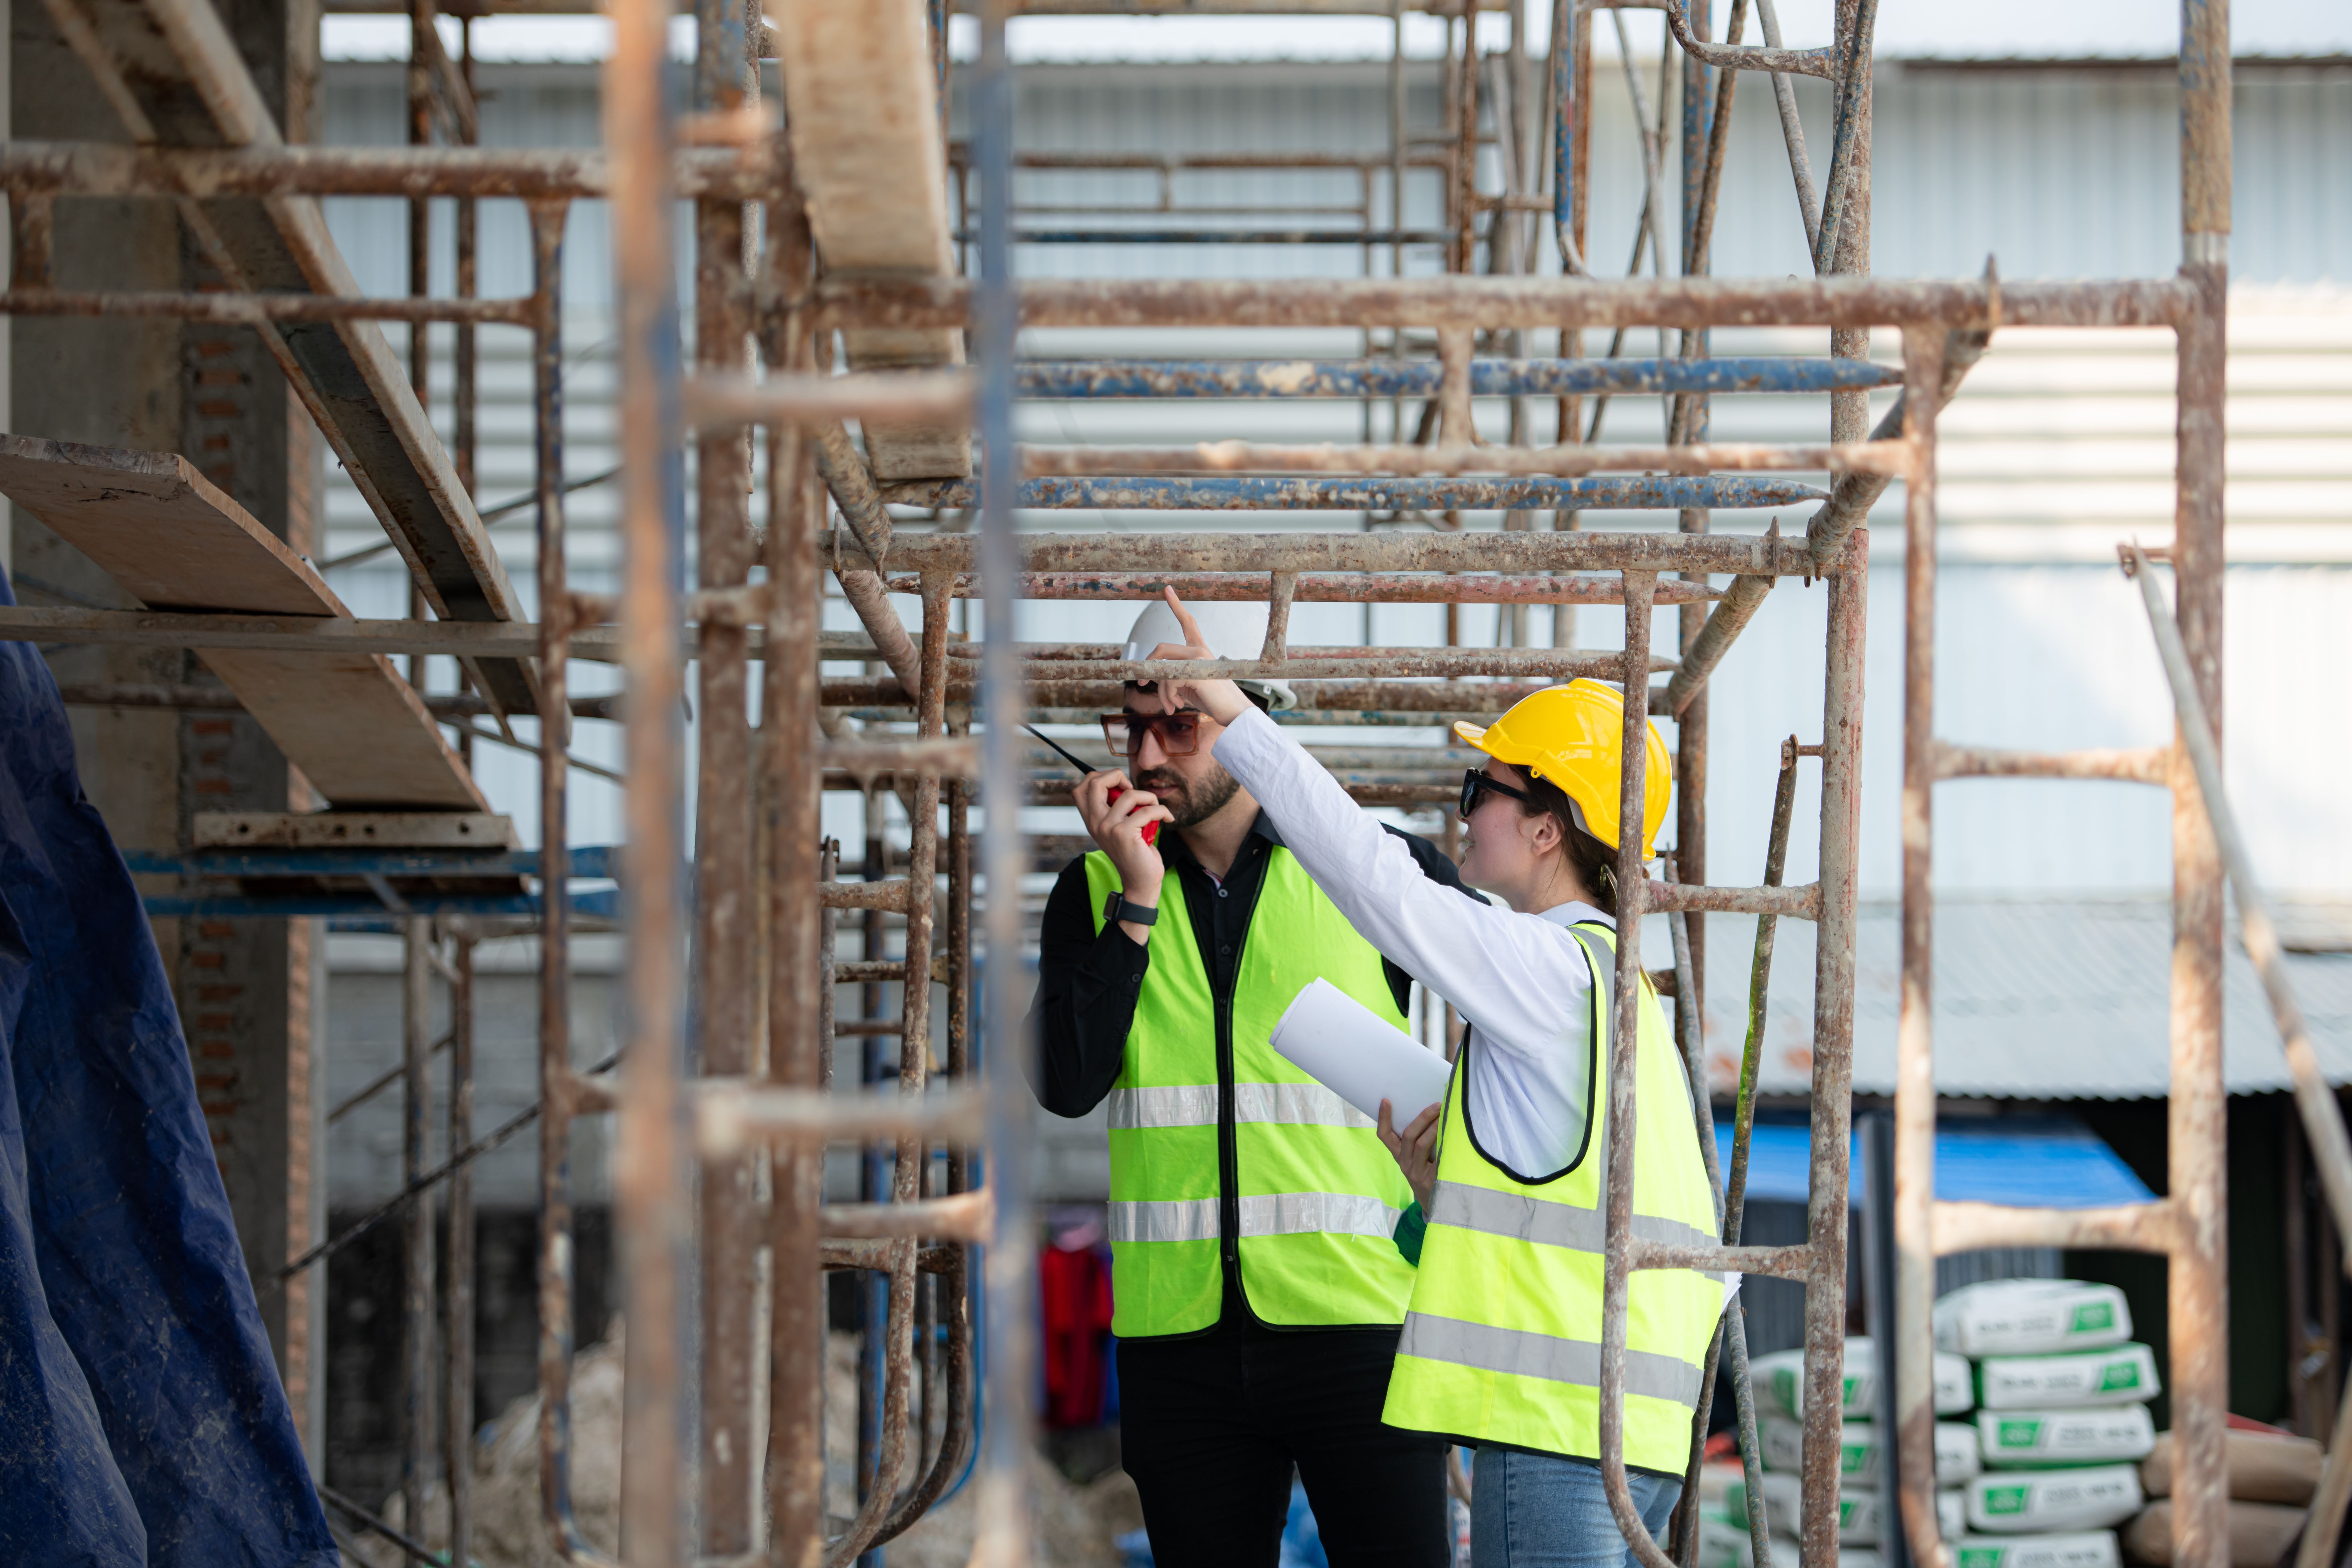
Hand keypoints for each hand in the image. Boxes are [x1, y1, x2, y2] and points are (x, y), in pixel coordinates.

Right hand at [1074, 766, 1171, 912]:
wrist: (1141, 882)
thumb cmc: (1135, 852)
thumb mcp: (1119, 828)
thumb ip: (1114, 809)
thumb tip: (1124, 786)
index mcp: (1091, 820)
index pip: (1081, 787)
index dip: (1100, 777)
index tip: (1120, 788)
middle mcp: (1095, 823)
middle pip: (1095, 782)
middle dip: (1118, 776)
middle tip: (1134, 790)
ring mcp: (1108, 828)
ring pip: (1129, 794)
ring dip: (1149, 797)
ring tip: (1156, 809)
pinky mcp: (1124, 834)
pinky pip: (1148, 810)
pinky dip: (1162, 811)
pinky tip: (1167, 819)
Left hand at [1145, 588, 1252, 724]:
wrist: (1233, 712)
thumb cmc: (1211, 700)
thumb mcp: (1186, 684)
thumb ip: (1171, 675)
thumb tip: (1149, 674)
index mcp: (1199, 650)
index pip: (1187, 622)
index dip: (1176, 605)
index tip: (1167, 588)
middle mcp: (1200, 650)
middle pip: (1161, 648)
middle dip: (1147, 665)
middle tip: (1142, 683)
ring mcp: (1199, 659)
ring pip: (1162, 669)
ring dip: (1161, 692)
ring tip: (1169, 706)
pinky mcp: (1196, 672)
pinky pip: (1168, 683)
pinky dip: (1167, 698)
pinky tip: (1177, 707)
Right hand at [1378, 1098, 1441, 1212]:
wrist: (1436, 1204)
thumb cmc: (1427, 1174)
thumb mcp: (1416, 1160)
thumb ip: (1417, 1142)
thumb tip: (1432, 1112)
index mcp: (1399, 1156)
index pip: (1385, 1137)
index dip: (1383, 1119)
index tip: (1386, 1101)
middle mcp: (1405, 1164)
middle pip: (1408, 1136)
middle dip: (1422, 1117)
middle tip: (1436, 1105)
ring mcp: (1417, 1173)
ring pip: (1422, 1145)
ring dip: (1435, 1128)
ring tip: (1447, 1116)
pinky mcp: (1432, 1181)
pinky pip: (1438, 1159)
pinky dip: (1446, 1145)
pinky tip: (1455, 1136)